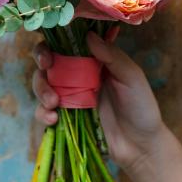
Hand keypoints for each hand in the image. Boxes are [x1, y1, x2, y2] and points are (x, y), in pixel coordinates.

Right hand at [32, 30, 164, 172]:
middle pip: (49, 61)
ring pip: (41, 85)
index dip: (55, 39)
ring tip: (53, 102)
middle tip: (46, 67)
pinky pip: (43, 112)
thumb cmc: (141, 107)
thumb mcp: (132, 78)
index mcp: (93, 61)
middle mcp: (77, 76)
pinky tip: (53, 119)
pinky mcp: (64, 118)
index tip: (53, 43)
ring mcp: (69, 97)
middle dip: (41, 60)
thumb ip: (112, 56)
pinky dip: (42, 113)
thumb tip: (89, 35)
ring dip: (41, 89)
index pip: (68, 43)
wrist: (141, 146)